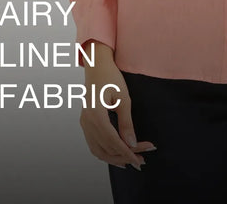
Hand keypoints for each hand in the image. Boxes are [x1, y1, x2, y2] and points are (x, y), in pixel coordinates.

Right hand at [79, 41, 155, 169]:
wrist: (97, 66)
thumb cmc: (110, 77)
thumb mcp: (123, 97)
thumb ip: (126, 122)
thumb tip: (132, 143)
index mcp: (95, 114)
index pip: (112, 141)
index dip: (127, 153)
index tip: (140, 160)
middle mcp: (86, 121)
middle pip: (105, 148)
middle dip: (124, 156)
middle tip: (141, 160)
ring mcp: (84, 123)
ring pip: (98, 150)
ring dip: (115, 157)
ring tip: (132, 160)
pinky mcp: (85, 122)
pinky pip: (94, 144)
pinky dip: (106, 152)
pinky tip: (117, 155)